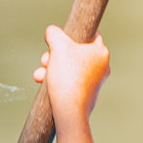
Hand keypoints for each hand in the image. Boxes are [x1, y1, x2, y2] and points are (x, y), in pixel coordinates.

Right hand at [33, 25, 109, 142]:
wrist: (70, 111)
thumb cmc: (68, 77)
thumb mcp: (58, 47)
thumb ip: (54, 33)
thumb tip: (51, 31)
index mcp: (101, 53)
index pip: (91, 35)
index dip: (73, 35)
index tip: (61, 39)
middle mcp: (101, 67)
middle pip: (74, 52)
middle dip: (54, 55)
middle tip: (46, 60)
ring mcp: (93, 82)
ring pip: (68, 67)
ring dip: (51, 68)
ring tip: (40, 75)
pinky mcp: (84, 94)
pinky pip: (68, 81)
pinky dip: (55, 80)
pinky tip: (43, 82)